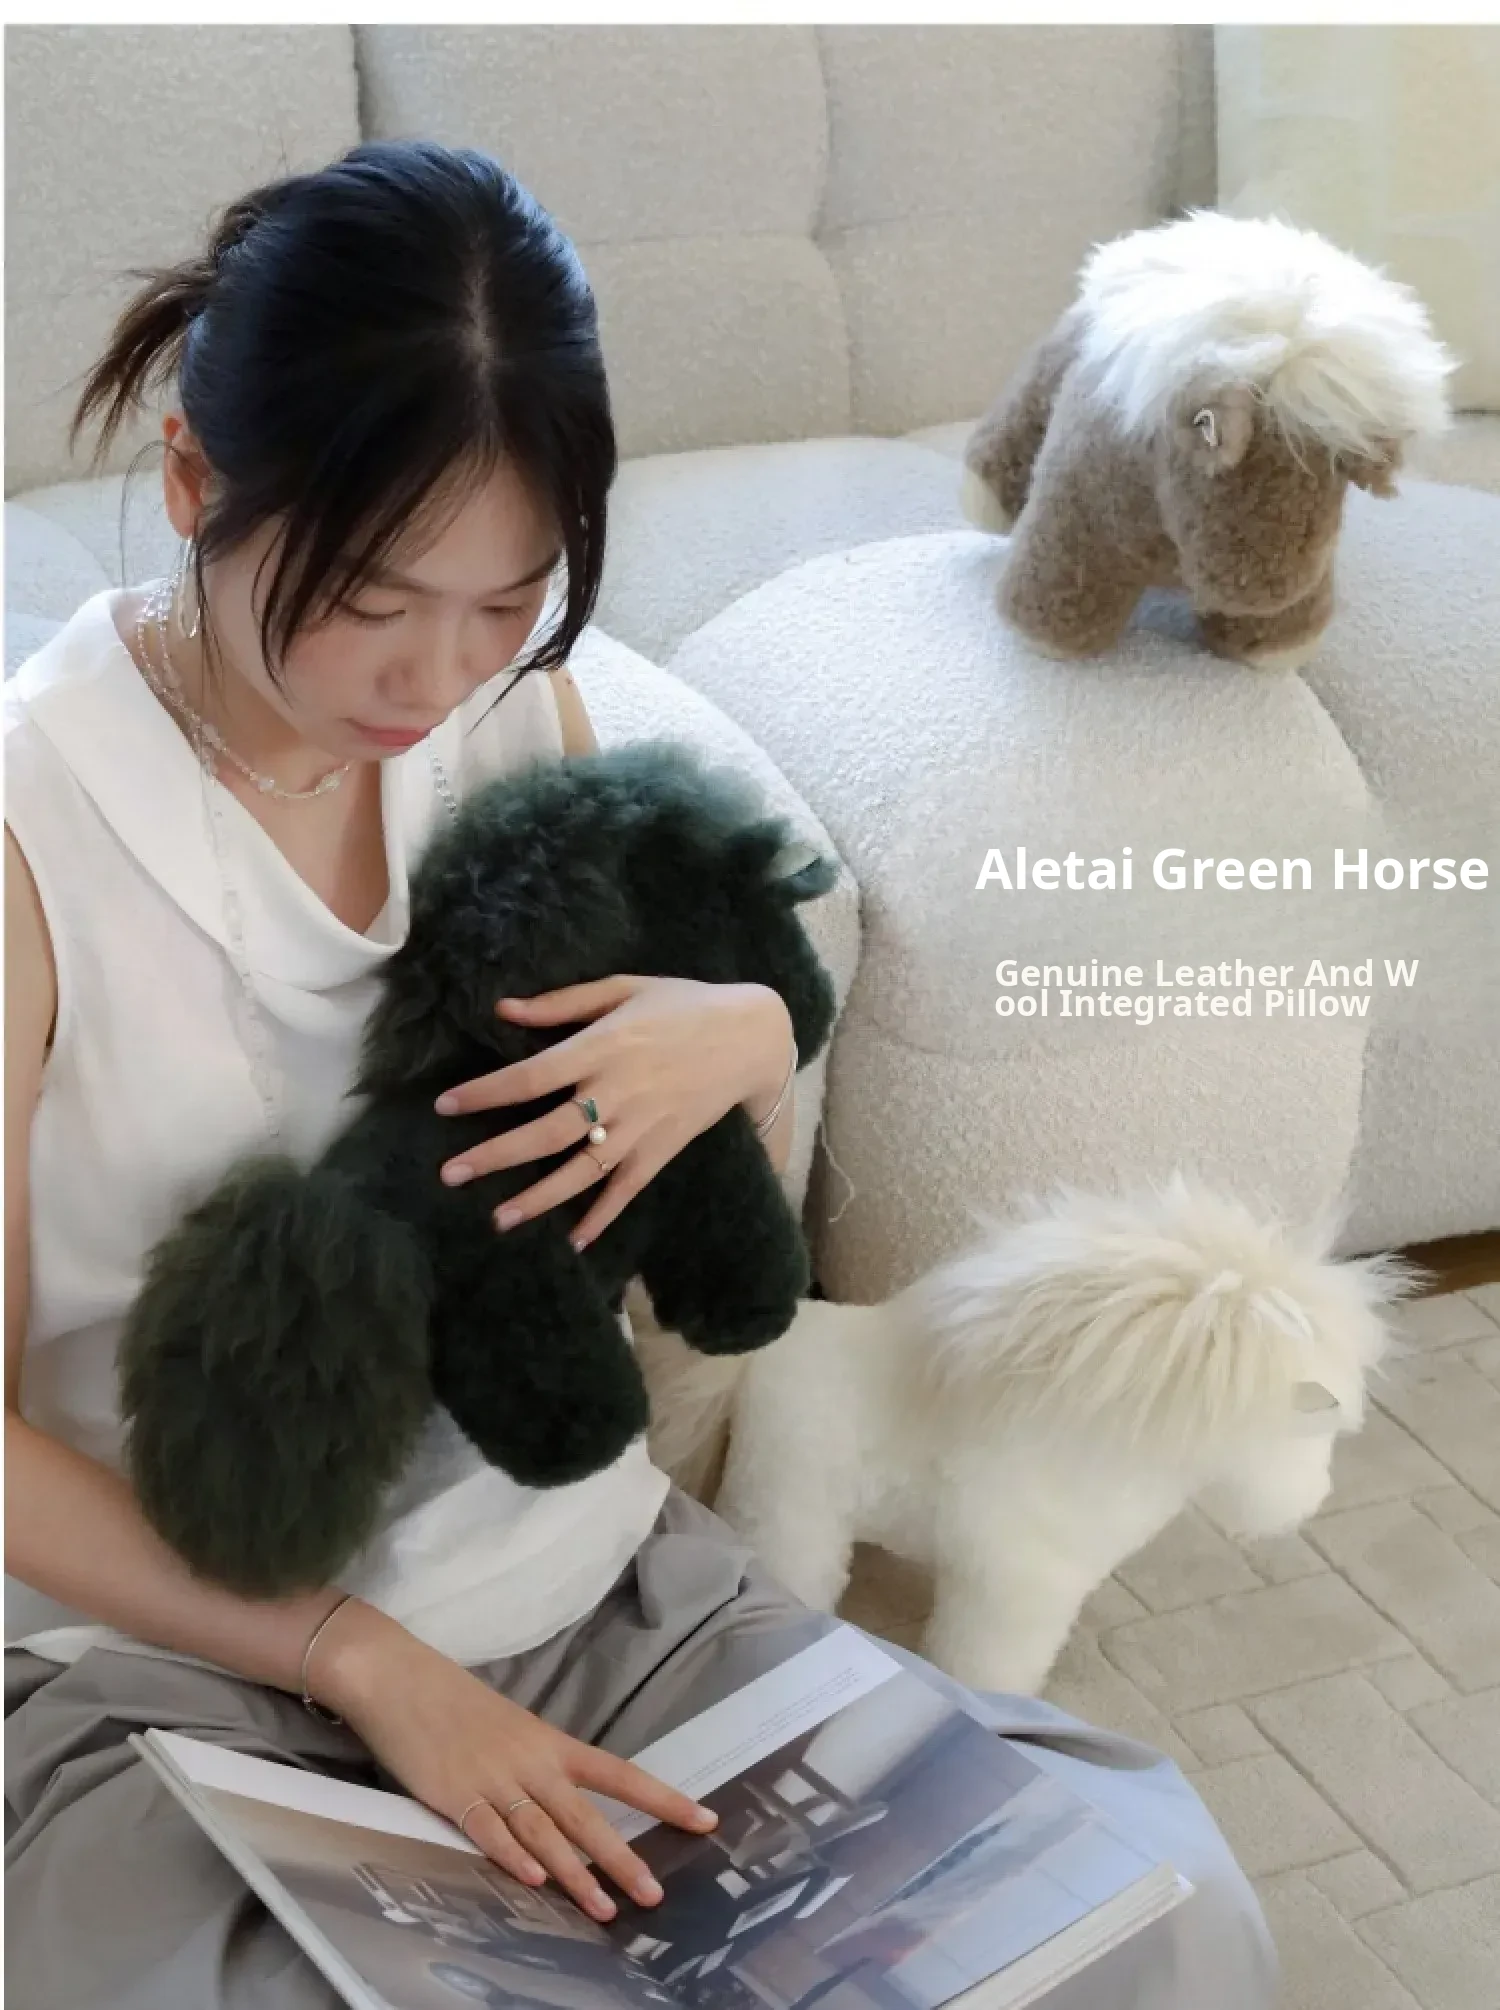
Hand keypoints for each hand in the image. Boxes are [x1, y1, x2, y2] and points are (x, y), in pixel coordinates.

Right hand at [310, 1600, 717, 1918]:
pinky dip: (512, 1855)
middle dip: (622, 1858)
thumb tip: (570, 1805)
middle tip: (654, 1894)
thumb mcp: (512, 1729)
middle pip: (586, 1815)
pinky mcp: (454, 1794)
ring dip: (575, 1874)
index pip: (619, 1774)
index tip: (705, 1820)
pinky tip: (534, 1879)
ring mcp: (493, 1779)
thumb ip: (540, 1766)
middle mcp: (532, 1763)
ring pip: (545, 1831)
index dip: (662, 1799)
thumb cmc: (455, 1702)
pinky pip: (488, 1830)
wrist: (400, 1677)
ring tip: (603, 1909)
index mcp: (551, 1743)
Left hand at [435, 975, 793, 1249]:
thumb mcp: (624, 988)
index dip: (486, 1092)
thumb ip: (563, 1003)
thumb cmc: (683, 1003)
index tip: (445, 1105)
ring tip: (498, 1219)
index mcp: (603, 1046)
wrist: (751, 1037)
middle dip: (496, 1155)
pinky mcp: (664, 1149)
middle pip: (547, 1132)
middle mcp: (618, 1091)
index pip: (531, 1076)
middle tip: (451, 1174)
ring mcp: (642, 1126)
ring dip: (539, 1197)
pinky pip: (627, 1189)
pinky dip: (602, 1217)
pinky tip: (574, 1240)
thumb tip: (504, 1008)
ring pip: (582, 1170)